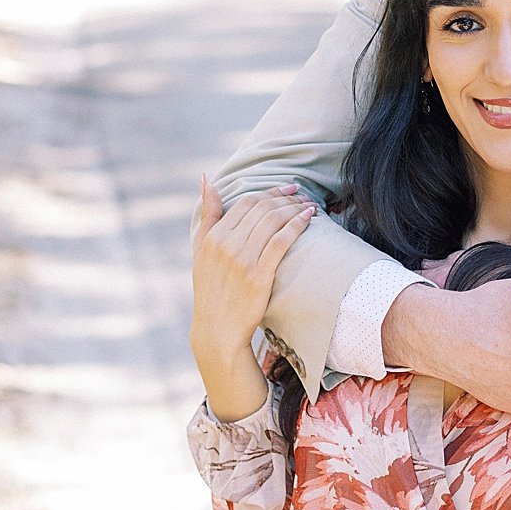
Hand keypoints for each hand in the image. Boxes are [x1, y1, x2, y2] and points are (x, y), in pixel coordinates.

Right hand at [189, 177, 315, 421]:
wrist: (216, 329)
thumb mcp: (201, 250)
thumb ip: (208, 215)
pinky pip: (281, 241)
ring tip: (308, 205)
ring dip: (294, 208)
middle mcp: (226, 245)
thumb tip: (206, 180)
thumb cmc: (211, 289)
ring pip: (273, 221)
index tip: (286, 189)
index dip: (269, 192)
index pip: (245, 202)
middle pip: (261, 209)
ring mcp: (242, 260)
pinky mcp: (258, 276)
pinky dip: (296, 224)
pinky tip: (309, 217)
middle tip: (301, 194)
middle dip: (285, 197)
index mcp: (212, 237)